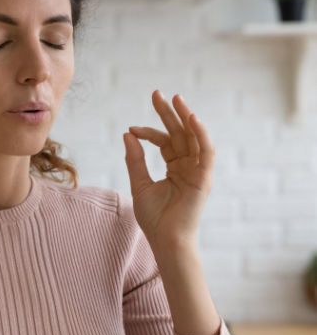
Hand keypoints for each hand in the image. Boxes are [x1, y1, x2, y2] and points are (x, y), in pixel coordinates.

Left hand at [123, 90, 214, 250]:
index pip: (164, 142)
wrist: (165, 240)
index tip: (131, 128)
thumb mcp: (139, 184)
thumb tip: (127, 134)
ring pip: (194, 137)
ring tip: (175, 98)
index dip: (148, 132)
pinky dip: (200, 134)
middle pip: (180, 134)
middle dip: (169, 113)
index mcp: (175, 168)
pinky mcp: (205, 178)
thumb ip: (135, 160)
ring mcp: (198, 171)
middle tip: (156, 94)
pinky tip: (191, 118)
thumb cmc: (154, 218)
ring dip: (186, 117)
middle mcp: (188, 167)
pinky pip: (206, 151)